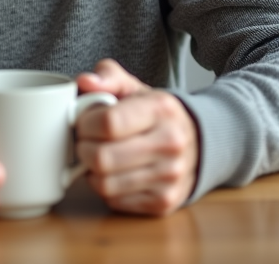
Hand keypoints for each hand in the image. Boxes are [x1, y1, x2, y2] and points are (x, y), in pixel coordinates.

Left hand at [75, 59, 199, 215]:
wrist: (195, 142)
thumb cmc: (155, 114)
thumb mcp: (133, 87)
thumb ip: (107, 77)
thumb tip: (84, 82)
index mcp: (161, 109)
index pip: (108, 123)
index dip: (85, 124)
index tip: (84, 122)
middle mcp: (170, 143)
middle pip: (102, 158)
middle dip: (83, 148)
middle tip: (86, 141)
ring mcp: (170, 176)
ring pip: (105, 184)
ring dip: (91, 171)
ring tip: (98, 156)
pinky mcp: (164, 202)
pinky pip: (115, 201)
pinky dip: (106, 188)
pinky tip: (113, 173)